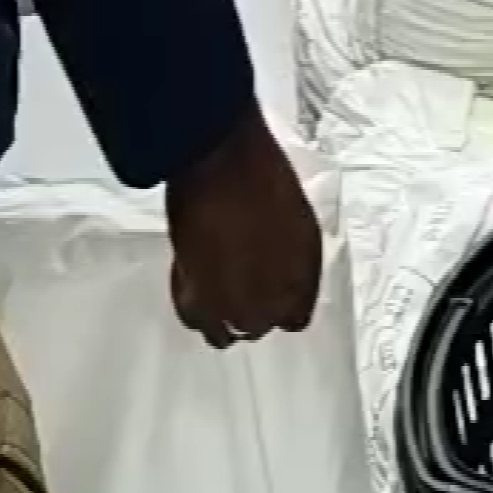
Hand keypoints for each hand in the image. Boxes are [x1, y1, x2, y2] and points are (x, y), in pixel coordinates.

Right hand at [166, 109, 321, 348]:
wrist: (223, 161)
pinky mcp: (192, 298)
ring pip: (223, 332)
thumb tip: (277, 273)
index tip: (266, 285)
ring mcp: (229, 308)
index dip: (279, 300)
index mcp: (300, 286)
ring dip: (220, 312)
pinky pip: (193, 318)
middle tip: (238, 273)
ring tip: (214, 280)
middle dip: (250, 303)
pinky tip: (194, 279)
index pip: (294, 319)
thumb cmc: (267, 179)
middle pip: (257, 325)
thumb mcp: (299, 225)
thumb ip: (292, 263)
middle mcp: (268, 307)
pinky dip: (194, 303)